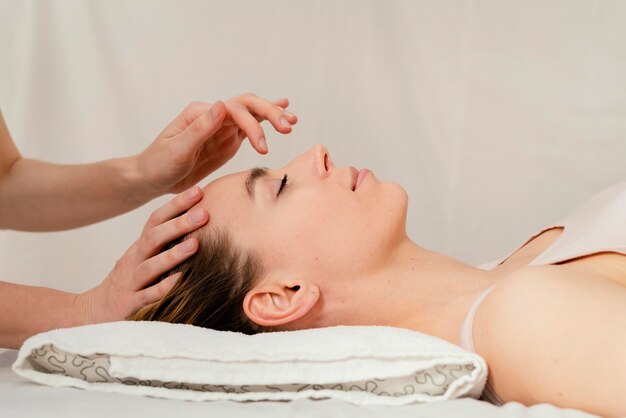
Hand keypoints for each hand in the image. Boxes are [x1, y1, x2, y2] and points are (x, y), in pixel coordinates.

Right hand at [76, 186, 207, 323]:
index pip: (156, 220)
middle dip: (179, 224)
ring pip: (150, 266)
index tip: (199, 191)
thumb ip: (166, 242)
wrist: (95, 312)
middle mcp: (134, 261)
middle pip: (154, 238)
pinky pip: (148, 296)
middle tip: (204, 214)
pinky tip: (182, 281)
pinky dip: (164, 288)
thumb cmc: (131, 280)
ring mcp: (131, 283)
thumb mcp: (144, 257)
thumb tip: (200, 219)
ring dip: (173, 255)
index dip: (176, 205)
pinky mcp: (131, 305)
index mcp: (140, 247)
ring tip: (195, 244)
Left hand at [134, 93, 297, 196]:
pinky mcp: (228, 139)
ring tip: (292, 121)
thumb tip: (221, 104)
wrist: (153, 178)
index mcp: (201, 113)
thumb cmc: (160, 164)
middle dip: (269, 113)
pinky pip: (250, 126)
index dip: (252, 125)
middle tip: (288, 126)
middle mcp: (214, 115)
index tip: (262, 147)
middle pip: (247, 105)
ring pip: (252, 113)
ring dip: (272, 115)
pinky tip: (283, 114)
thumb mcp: (177, 149)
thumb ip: (200, 128)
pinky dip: (266, 121)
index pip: (234, 110)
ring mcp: (222, 126)